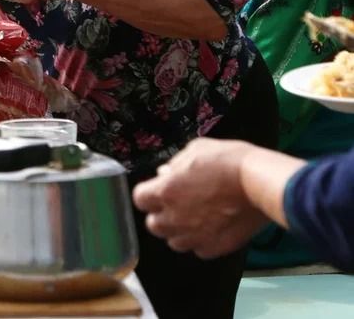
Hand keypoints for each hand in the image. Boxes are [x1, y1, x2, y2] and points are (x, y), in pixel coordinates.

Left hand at [132, 139, 270, 258]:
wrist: (260, 182)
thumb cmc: (229, 161)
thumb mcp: (196, 150)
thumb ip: (176, 164)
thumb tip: (166, 173)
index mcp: (165, 191)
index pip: (139, 199)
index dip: (147, 194)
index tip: (155, 191)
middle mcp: (175, 217)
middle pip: (153, 225)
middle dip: (160, 215)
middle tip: (174, 206)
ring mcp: (195, 234)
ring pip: (174, 242)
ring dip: (179, 231)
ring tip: (193, 219)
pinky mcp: (216, 246)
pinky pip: (199, 250)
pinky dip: (201, 242)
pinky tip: (211, 228)